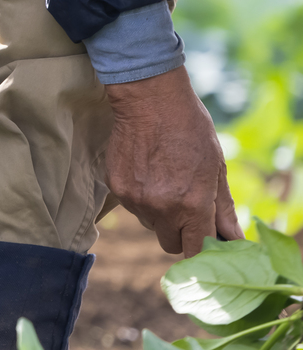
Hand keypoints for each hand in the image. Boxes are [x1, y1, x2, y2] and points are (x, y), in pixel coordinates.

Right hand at [104, 66, 240, 253]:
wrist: (149, 100)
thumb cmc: (190, 129)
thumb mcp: (216, 167)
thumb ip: (222, 207)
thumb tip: (232, 237)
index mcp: (192, 204)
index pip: (196, 249)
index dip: (201, 248)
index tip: (204, 240)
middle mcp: (161, 208)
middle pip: (170, 243)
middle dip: (179, 232)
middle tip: (185, 205)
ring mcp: (135, 199)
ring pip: (150, 224)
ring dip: (159, 213)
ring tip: (164, 181)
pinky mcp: (116, 188)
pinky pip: (133, 207)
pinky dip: (141, 197)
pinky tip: (147, 172)